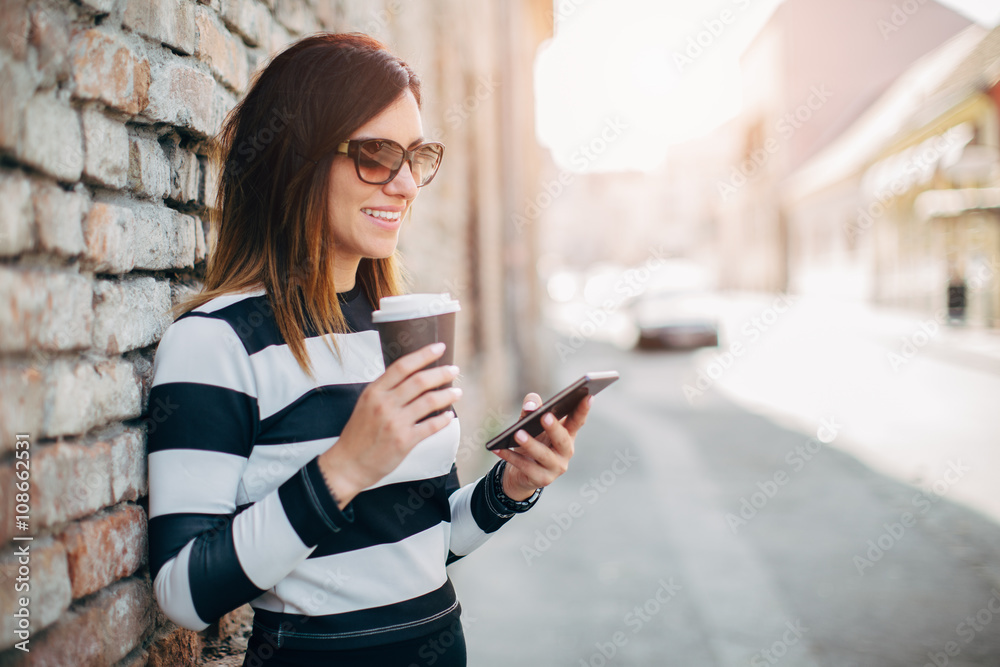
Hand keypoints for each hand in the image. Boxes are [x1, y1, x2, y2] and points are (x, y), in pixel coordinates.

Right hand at [318, 342, 460, 507]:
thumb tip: (412, 375)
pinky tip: (449, 416)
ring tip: (457, 392)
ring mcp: (395, 423)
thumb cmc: (358, 434)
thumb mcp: (365, 404)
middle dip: (441, 373)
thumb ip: (386, 390)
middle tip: (454, 370)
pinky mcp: (404, 441)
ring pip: (429, 401)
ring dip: (447, 395)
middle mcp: (384, 404)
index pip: (402, 366)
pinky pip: (430, 426)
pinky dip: (443, 419)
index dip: (424, 354)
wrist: (348, 464)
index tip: (439, 347)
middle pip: (420, 381)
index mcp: (374, 392)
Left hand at [492, 391, 591, 500]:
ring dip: (531, 444)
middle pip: (562, 439)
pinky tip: (499, 448)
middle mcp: (566, 451)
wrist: (522, 473)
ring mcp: (556, 467)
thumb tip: (530, 406)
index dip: (583, 409)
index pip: (578, 421)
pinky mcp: (542, 479)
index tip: (588, 395)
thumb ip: (531, 407)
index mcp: (568, 434)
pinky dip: (511, 457)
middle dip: (554, 428)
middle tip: (545, 416)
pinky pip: (525, 467)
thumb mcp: (531, 422)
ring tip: (518, 433)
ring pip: (543, 455)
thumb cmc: (532, 439)